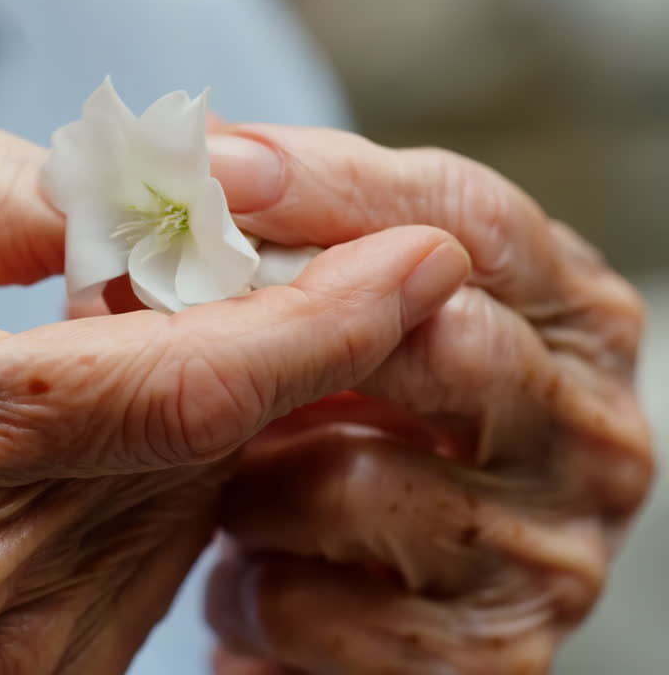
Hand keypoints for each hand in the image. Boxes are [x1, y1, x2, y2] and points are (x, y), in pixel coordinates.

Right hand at [0, 130, 469, 674]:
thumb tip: (94, 186)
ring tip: (126, 341)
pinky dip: (164, 472)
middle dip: (281, 332)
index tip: (420, 255)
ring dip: (215, 400)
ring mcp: (29, 645)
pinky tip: (91, 438)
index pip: (182, 383)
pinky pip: (157, 551)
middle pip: (215, 432)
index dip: (326, 320)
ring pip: (198, 490)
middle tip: (266, 255)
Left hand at [201, 126, 653, 673]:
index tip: (214, 170)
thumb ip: (288, 236)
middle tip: (183, 348)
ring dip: (254, 486)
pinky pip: (337, 614)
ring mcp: (556, 551)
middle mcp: (588, 426)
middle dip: (290, 344)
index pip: (470, 218)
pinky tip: (245, 576)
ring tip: (224, 489)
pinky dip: (261, 593)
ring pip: (362, 483)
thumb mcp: (317, 317)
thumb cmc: (321, 433)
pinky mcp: (494, 654)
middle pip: (447, 342)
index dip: (333, 189)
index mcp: (565, 313)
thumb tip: (196, 146)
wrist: (335, 606)